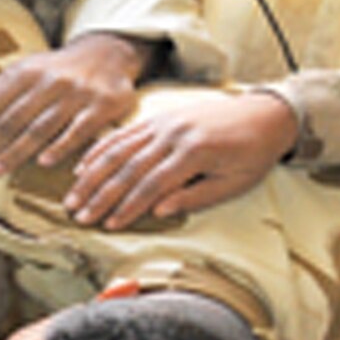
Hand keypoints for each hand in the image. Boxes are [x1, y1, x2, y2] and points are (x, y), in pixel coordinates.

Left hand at [0, 33, 148, 175]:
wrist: (107, 53)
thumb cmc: (55, 71)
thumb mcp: (22, 74)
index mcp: (26, 72)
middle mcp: (50, 80)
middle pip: (14, 118)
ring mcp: (77, 93)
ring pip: (41, 126)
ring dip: (16, 150)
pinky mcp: (102, 105)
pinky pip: (78, 130)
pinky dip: (60, 146)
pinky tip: (44, 163)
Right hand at [64, 91, 297, 229]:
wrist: (266, 114)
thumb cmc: (253, 154)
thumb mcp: (233, 183)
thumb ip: (195, 197)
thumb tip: (158, 211)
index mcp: (194, 152)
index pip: (152, 185)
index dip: (128, 207)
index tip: (109, 225)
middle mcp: (173, 134)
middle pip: (128, 167)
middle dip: (100, 194)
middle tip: (79, 215)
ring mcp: (163, 123)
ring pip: (119, 149)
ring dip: (93, 174)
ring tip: (73, 196)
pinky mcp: (159, 117)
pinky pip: (124, 134)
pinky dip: (102, 150)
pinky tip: (84, 166)